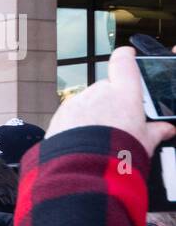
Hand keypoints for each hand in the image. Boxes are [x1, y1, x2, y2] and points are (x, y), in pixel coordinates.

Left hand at [46, 45, 175, 156]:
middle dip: (111, 100)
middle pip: (105, 87)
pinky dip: (77, 122)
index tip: (127, 55)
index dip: (126, 57)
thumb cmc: (119, 153)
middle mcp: (98, 92)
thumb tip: (167, 129)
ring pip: (87, 101)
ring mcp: (77, 102)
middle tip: (117, 121)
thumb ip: (155, 131)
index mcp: (124, 93)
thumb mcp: (145, 142)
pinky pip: (71, 113)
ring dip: (93, 112)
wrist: (83, 169)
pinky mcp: (60, 115)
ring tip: (99, 135)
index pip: (123, 62)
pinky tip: (83, 139)